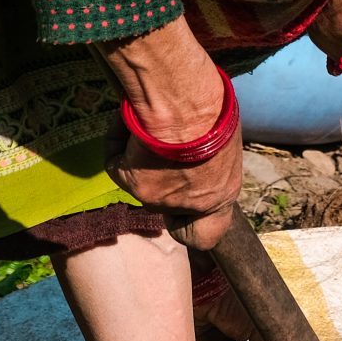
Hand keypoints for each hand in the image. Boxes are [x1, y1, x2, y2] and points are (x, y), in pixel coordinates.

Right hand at [106, 119, 243, 249]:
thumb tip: (191, 148)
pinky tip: (130, 121)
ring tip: (149, 122)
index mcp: (221, 194)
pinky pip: (117, 164)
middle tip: (165, 142)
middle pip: (168, 199)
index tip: (187, 196)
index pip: (203, 235)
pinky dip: (119, 141)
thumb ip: (209, 154)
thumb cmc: (213, 111)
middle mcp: (191, 204)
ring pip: (141, 180)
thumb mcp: (224, 136)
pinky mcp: (134, 184)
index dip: (190, 221)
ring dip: (143, 154)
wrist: (187, 105)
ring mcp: (160, 199)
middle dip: (165, 174)